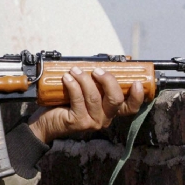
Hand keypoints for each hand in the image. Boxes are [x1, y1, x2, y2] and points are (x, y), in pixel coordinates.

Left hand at [28, 67, 144, 143]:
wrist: (47, 122)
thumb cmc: (66, 104)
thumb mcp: (85, 93)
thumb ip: (96, 83)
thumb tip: (101, 63)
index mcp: (110, 111)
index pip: (130, 108)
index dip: (137, 96)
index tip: (137, 83)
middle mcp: (104, 119)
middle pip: (115, 99)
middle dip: (107, 80)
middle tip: (97, 70)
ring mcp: (92, 122)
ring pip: (94, 97)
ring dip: (84, 79)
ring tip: (74, 70)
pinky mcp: (78, 122)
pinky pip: (78, 99)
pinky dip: (73, 85)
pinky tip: (67, 77)